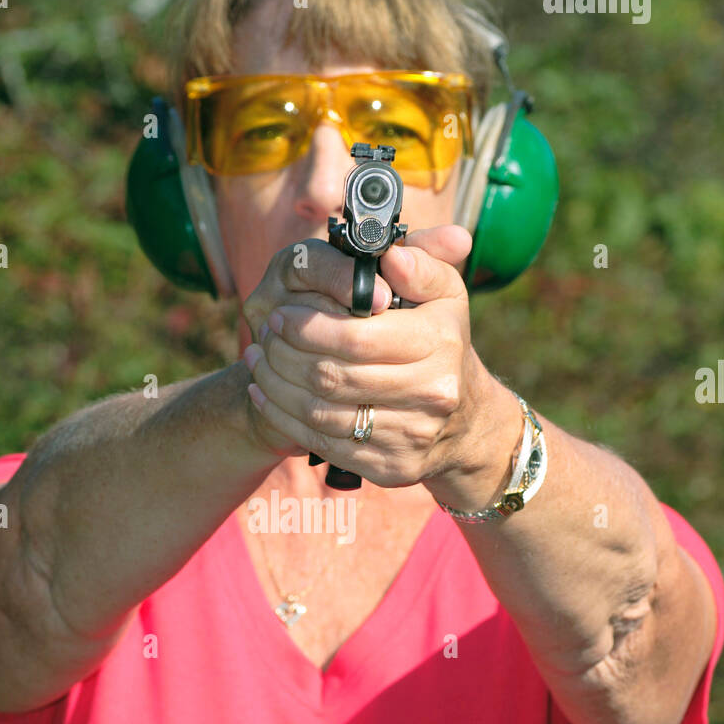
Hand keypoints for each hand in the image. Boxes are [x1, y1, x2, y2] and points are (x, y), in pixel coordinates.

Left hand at [242, 223, 519, 489]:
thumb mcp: (445, 295)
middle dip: (285, 355)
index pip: (356, 337)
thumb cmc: (442, 344)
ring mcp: (411, 436)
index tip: (281, 315)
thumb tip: (392, 256)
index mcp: (440, 343)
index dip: (308, 327)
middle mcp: (431, 393)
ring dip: (276, 386)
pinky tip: (265, 394)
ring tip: (256, 361)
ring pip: (320, 413)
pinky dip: (284, 417)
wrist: (466, 422)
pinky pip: (322, 442)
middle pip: (332, 377)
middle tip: (264, 336)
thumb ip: (422, 263)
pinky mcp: (390, 467)